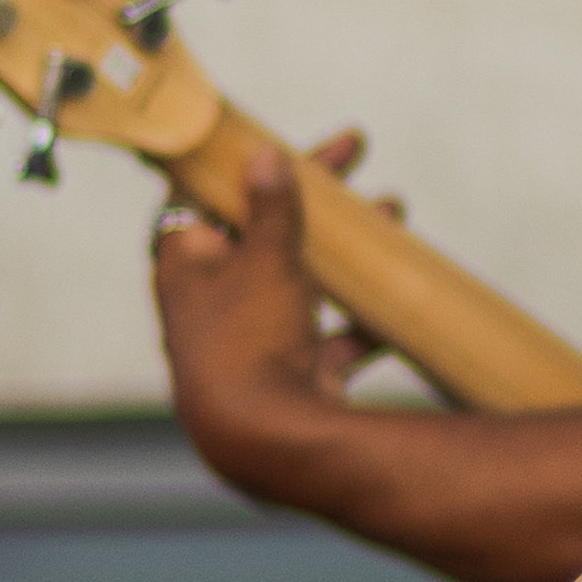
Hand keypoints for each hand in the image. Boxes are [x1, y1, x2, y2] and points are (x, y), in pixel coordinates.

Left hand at [154, 135, 364, 490]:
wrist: (262, 443)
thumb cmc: (248, 340)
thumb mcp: (265, 258)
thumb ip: (270, 206)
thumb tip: (261, 152)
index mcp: (185, 263)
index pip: (210, 192)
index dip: (246, 161)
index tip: (285, 137)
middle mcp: (211, 301)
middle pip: (262, 233)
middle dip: (313, 197)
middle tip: (354, 153)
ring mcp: (251, 342)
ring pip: (300, 280)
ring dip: (343, 249)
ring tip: (392, 211)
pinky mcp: (288, 378)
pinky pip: (328, 337)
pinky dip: (358, 317)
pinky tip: (395, 297)